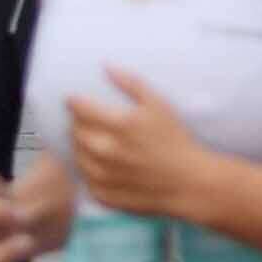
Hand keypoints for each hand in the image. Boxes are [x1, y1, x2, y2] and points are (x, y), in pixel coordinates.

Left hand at [63, 69, 214, 223]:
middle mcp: (107, 151)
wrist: (188, 182)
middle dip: (74, 122)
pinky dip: (85, 168)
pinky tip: (95, 161)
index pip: (81, 109)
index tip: (73, 98)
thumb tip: (106, 66)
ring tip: (87, 137)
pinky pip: (84, 178)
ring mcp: (104, 176)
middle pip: (76, 132)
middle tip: (81, 117)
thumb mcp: (159, 105)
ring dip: (78, 144)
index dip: (74, 101)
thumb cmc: (176, 140)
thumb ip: (132, 83)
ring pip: (77, 156)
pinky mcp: (104, 194)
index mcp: (120, 125)